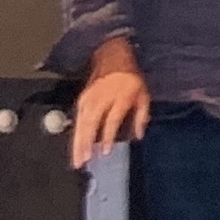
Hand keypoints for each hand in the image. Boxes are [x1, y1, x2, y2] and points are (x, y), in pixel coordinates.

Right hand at [70, 38, 148, 169]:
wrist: (112, 57)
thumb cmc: (131, 78)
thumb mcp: (144, 94)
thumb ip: (142, 116)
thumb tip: (139, 135)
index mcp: (120, 98)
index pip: (111, 121)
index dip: (107, 137)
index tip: (105, 152)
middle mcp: (102, 99)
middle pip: (91, 124)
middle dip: (85, 144)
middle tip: (82, 162)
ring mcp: (89, 99)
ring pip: (81, 124)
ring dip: (77, 142)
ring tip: (76, 159)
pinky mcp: (82, 99)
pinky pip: (78, 119)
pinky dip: (76, 133)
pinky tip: (75, 145)